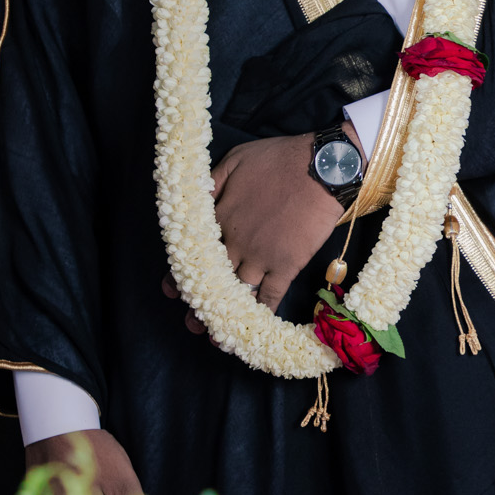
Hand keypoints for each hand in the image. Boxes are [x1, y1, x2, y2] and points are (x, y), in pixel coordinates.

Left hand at [162, 127, 358, 326]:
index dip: (181, 271)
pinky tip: (254, 324)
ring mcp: (261, 256)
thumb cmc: (279, 159)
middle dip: (199, 301)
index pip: (195, 250)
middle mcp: (235, 242)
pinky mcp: (286, 264)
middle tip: (190, 321)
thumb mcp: (235, 159)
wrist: (322, 168)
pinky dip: (262, 312)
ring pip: (237, 291)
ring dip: (225, 314)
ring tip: (215, 335)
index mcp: (220, 217)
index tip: (171, 288)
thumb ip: (212, 181)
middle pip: (212, 277)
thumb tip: (197, 199)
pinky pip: (271, 295)